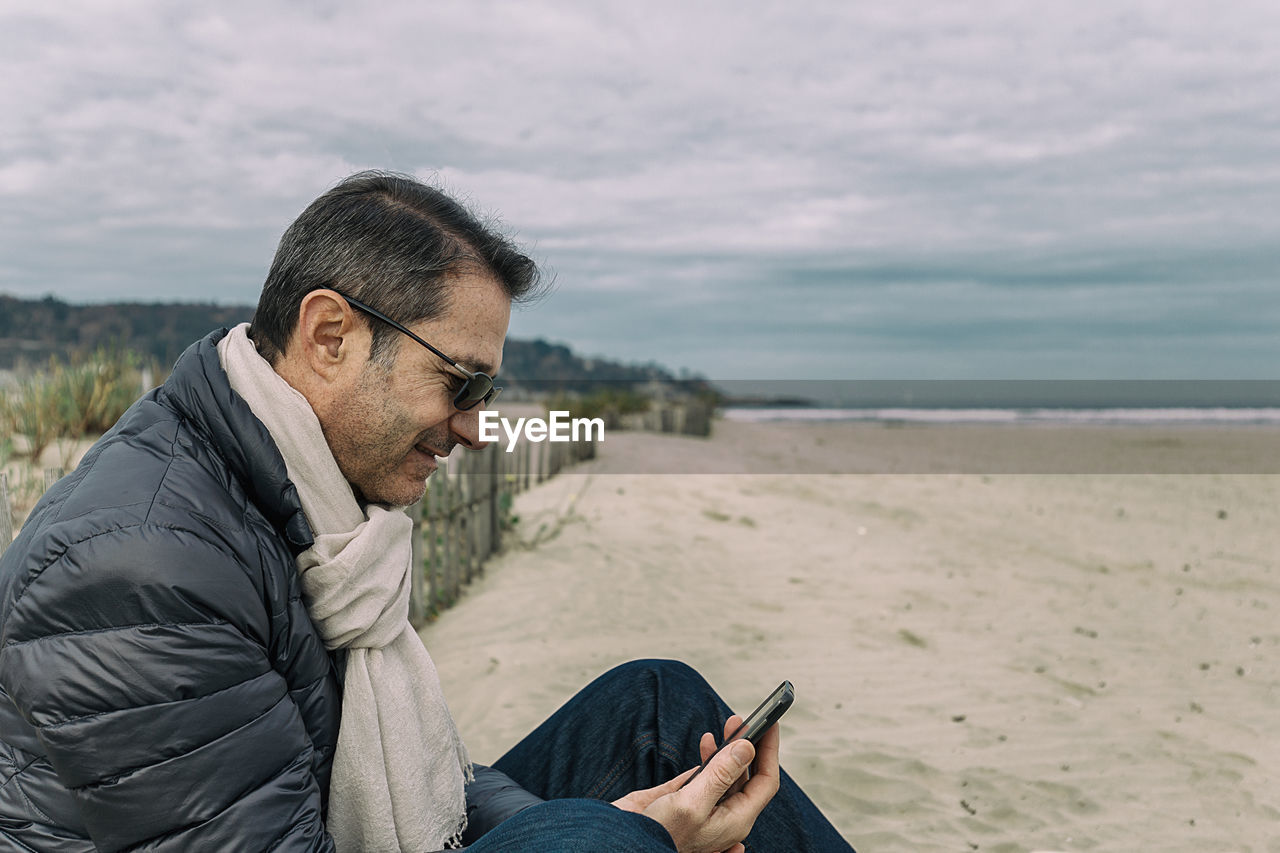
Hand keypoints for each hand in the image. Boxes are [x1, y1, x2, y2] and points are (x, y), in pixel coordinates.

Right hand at [612, 715, 780, 852]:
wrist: (620, 843)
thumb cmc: (658, 834)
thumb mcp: (692, 804)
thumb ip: (721, 775)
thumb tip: (747, 748)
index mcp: (734, 820)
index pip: (764, 782)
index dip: (769, 752)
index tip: (771, 723)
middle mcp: (723, 814)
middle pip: (748, 776)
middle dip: (749, 745)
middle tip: (741, 719)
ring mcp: (704, 806)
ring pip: (727, 773)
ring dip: (729, 748)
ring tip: (727, 725)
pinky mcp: (683, 799)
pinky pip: (705, 774)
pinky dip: (709, 756)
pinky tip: (708, 743)